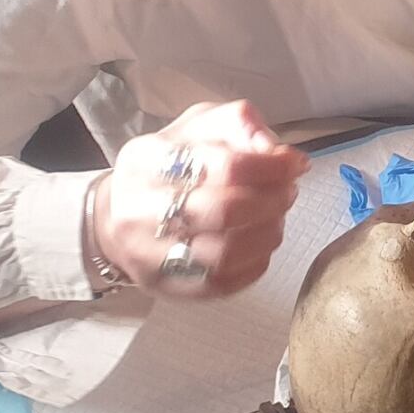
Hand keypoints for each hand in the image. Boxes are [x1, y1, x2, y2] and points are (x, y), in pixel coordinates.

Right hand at [90, 100, 309, 296]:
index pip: (223, 165)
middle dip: (272, 201)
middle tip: (289, 192)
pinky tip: (260, 245)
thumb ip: (239, 125)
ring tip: (277, 218)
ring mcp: (149, 254)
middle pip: (226, 211)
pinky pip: (221, 284)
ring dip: (267, 234)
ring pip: (225, 253)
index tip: (294, 164)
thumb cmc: (169, 165)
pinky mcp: (164, 287)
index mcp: (147, 159)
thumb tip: (278, 152)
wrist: (119, 215)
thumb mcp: (198, 126)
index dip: (270, 166)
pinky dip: (254, 264)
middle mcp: (139, 209)